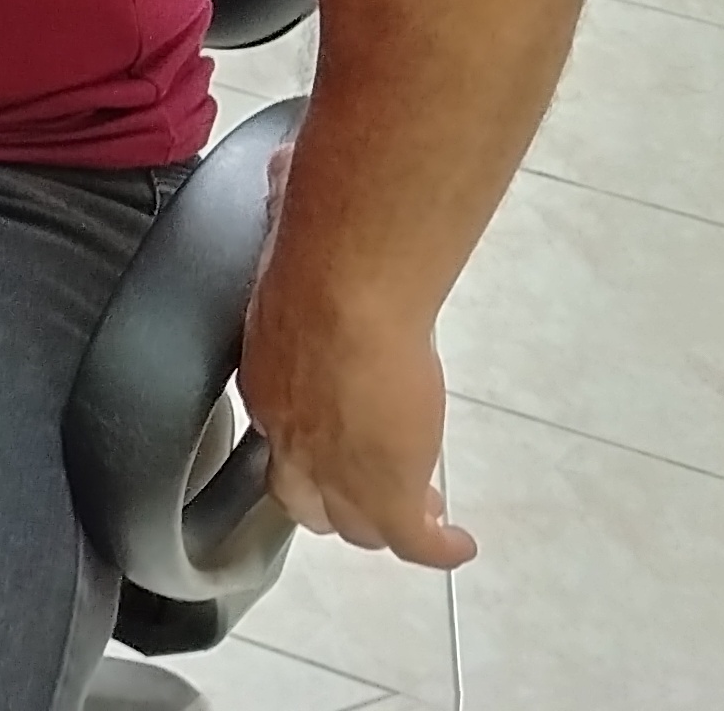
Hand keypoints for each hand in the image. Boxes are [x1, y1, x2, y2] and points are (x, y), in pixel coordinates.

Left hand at [237, 245, 477, 567]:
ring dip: (383, 525)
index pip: (283, 428)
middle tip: (368, 497)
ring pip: (356, 525)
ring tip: (416, 520)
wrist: (344, 286)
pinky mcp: (387, 491)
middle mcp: (289, 435)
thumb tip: (282, 175)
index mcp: (267, 380)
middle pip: (303, 497)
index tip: (335, 432)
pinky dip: (436, 548)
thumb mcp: (283, 234)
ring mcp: (335, 471)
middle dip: (333, 503)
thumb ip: (283, 216)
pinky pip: (413, 540)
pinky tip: (456, 544)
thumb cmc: (313, 245)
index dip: (310, 439)